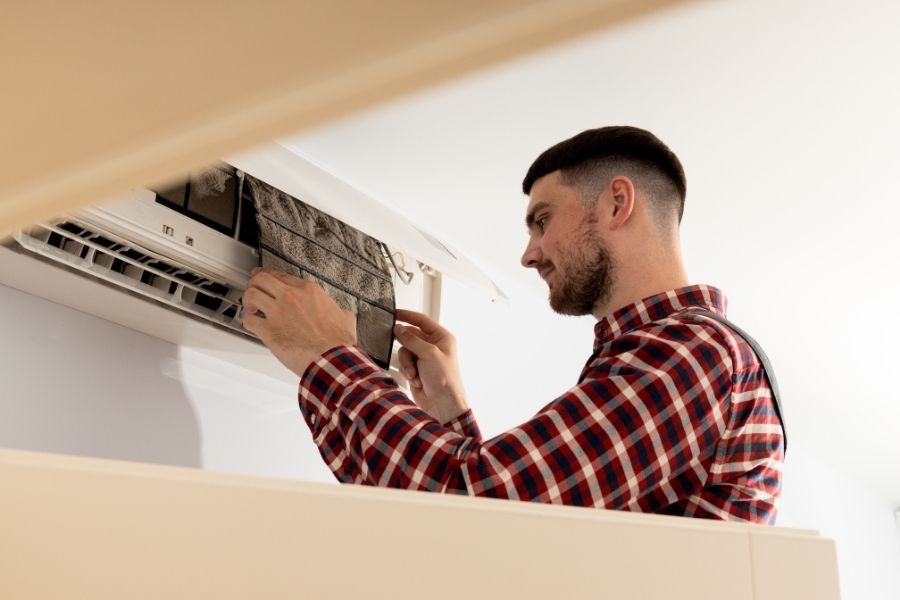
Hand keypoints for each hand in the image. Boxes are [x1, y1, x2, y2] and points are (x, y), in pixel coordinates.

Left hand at [242, 268, 356, 376]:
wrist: (332, 359)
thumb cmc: (338, 342)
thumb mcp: (345, 319)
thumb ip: (342, 312)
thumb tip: (344, 314)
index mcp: (309, 291)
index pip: (281, 275)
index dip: (269, 274)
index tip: (262, 275)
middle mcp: (291, 296)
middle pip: (262, 279)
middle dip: (254, 283)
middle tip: (253, 289)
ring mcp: (278, 312)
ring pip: (251, 294)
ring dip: (248, 300)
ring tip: (251, 307)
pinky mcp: (269, 330)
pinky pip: (248, 320)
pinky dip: (246, 320)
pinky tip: (251, 323)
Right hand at [393, 309, 467, 423]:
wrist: (442, 405)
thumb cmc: (445, 379)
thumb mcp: (429, 355)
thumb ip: (412, 339)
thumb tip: (398, 328)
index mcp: (442, 338)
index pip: (422, 321)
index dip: (407, 316)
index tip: (393, 313)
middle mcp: (433, 346)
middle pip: (410, 336)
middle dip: (406, 347)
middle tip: (406, 353)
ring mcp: (424, 358)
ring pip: (404, 351)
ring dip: (407, 363)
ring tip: (414, 373)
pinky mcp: (416, 369)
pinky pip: (404, 363)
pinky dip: (407, 371)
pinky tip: (416, 380)